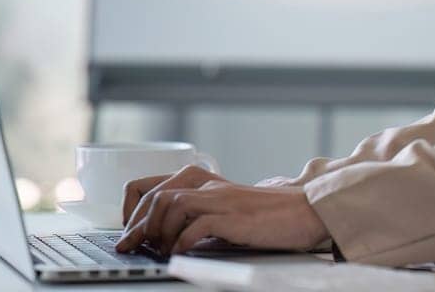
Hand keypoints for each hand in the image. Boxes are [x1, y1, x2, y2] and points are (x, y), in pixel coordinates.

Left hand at [115, 165, 329, 254]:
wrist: (303, 212)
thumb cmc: (264, 216)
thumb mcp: (222, 210)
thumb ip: (196, 215)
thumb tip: (161, 237)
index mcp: (201, 180)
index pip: (148, 186)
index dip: (132, 211)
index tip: (130, 233)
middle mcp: (207, 185)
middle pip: (154, 197)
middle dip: (137, 226)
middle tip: (132, 248)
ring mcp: (219, 199)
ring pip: (169, 205)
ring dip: (157, 232)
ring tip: (159, 251)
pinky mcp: (232, 217)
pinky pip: (196, 225)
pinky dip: (182, 242)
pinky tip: (180, 253)